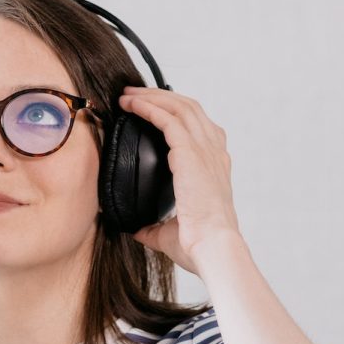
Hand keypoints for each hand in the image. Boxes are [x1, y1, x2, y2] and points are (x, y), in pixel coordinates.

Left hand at [117, 87, 241, 274]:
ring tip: (128, 95)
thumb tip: (137, 230)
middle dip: (160, 97)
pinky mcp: (192, 153)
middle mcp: (214, 152)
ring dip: (151, 97)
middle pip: (189, 109)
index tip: (152, 110)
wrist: (212, 248)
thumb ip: (154, 227)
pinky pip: (168, 119)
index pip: (198, 128)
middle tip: (134, 95)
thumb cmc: (198, 244)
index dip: (175, 114)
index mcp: (214, 167)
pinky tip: (131, 105)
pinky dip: (149, 107)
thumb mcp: (170, 233)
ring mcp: (206, 150)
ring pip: (179, 107)